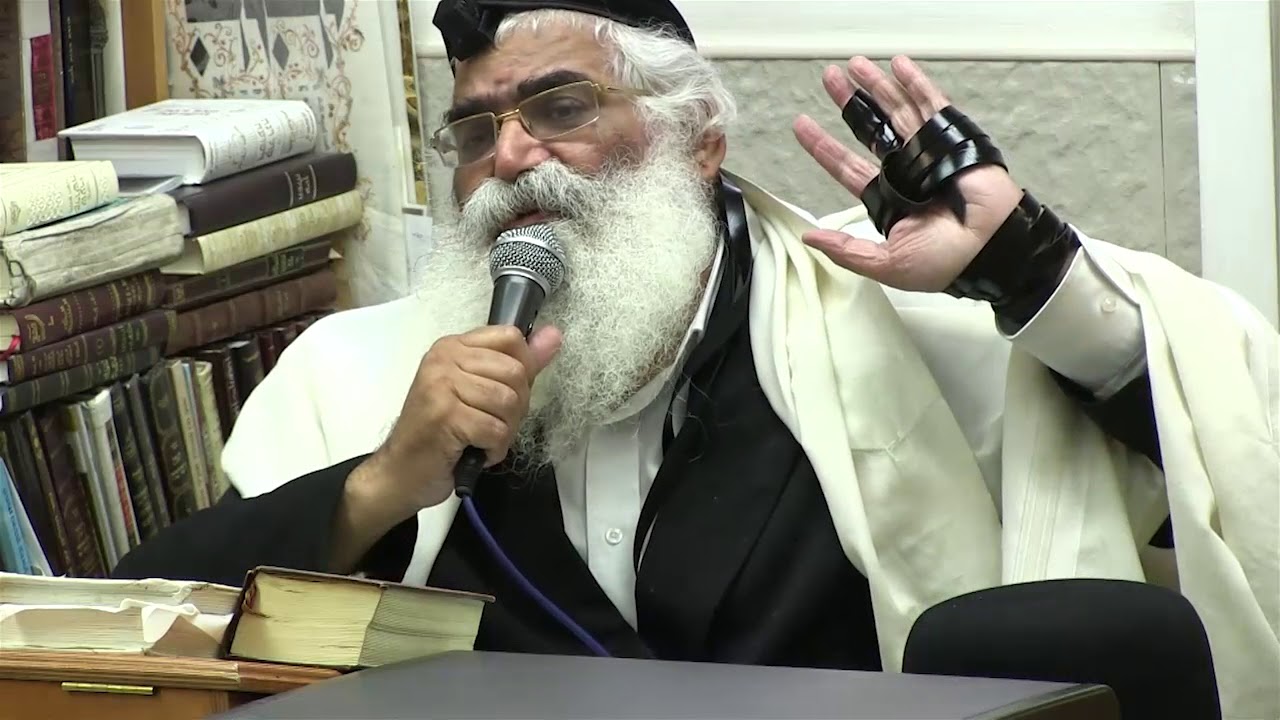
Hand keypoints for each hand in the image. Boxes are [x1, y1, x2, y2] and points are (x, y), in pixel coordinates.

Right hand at [351, 325, 561, 518]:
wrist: (402, 472)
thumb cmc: (442, 433)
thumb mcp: (481, 392)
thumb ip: (518, 363)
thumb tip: (554, 335)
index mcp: (453, 346)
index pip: (510, 338)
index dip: (522, 370)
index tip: (503, 395)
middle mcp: (444, 359)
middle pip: (515, 372)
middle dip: (515, 408)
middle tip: (490, 425)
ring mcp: (442, 385)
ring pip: (508, 401)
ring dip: (504, 431)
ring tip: (481, 439)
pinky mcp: (444, 415)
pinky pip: (495, 429)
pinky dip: (493, 449)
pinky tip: (475, 452)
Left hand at [792, 56, 1024, 292]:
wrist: (990, 249)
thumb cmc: (945, 262)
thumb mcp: (887, 263)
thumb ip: (847, 250)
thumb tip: (808, 237)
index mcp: (889, 198)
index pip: (848, 167)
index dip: (824, 147)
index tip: (802, 125)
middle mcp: (905, 170)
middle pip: (870, 129)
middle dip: (850, 102)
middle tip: (829, 77)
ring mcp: (928, 151)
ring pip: (896, 111)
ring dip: (876, 86)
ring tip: (854, 64)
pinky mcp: (952, 137)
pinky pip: (931, 105)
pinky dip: (916, 84)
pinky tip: (899, 64)